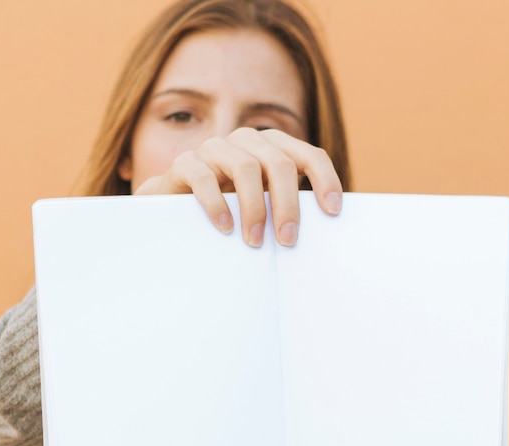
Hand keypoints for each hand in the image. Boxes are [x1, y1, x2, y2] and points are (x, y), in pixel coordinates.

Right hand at [133, 128, 342, 246]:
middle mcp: (246, 141)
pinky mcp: (186, 162)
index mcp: (272, 147)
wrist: (175, 205)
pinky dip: (217, 204)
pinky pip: (204, 178)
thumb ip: (285, 205)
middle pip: (278, 164)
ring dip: (254, 209)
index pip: (309, 155)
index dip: (325, 180)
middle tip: (288, 240)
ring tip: (255, 241)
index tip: (332, 212)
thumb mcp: (262, 203)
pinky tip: (225, 227)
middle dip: (287, 205)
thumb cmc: (229, 208)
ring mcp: (215, 148)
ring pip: (245, 168)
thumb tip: (322, 230)